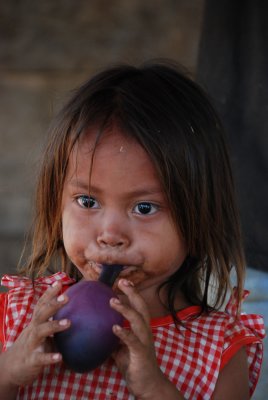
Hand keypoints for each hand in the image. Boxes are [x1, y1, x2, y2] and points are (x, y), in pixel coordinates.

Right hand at [2, 281, 70, 386]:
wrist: (9, 369)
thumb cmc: (31, 348)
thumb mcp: (40, 334)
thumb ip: (53, 325)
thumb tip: (76, 317)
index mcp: (35, 324)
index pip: (41, 306)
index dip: (48, 294)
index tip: (58, 282)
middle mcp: (32, 331)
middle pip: (41, 314)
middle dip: (53, 305)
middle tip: (66, 297)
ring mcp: (30, 345)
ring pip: (39, 332)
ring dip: (54, 326)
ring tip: (69, 322)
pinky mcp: (30, 361)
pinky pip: (40, 358)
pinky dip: (49, 357)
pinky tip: (60, 357)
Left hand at [110, 279, 172, 398]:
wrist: (148, 385)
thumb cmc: (134, 364)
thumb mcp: (121, 348)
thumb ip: (114, 337)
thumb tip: (97, 328)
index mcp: (141, 328)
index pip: (139, 306)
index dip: (132, 292)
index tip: (123, 281)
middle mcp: (145, 331)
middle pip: (141, 307)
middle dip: (132, 293)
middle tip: (121, 281)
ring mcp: (145, 341)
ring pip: (138, 320)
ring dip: (126, 309)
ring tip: (113, 301)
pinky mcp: (141, 354)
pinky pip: (133, 341)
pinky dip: (124, 332)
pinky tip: (114, 327)